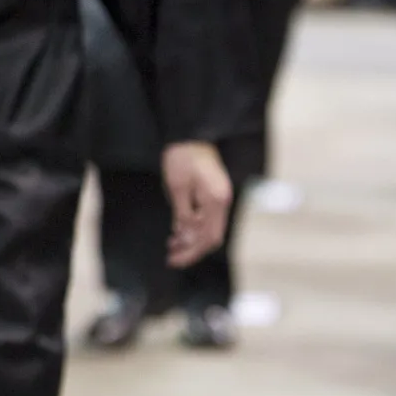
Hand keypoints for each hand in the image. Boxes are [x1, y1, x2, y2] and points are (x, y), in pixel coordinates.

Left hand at [162, 140, 232, 268]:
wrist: (190, 136)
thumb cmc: (182, 157)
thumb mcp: (177, 187)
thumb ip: (183, 214)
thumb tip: (185, 238)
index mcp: (216, 200)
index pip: (208, 237)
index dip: (192, 252)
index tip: (175, 260)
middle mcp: (223, 201)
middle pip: (211, 237)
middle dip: (192, 250)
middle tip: (171, 258)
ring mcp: (221, 198)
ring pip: (210, 229)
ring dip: (192, 240)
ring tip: (172, 245)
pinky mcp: (216, 195)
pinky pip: (208, 219)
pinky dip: (195, 228)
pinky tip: (179, 232)